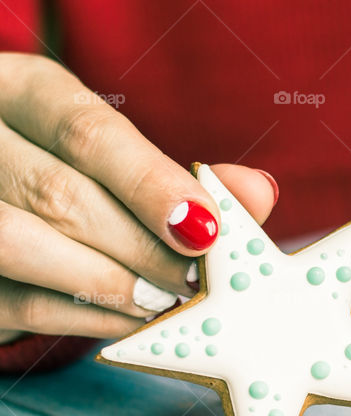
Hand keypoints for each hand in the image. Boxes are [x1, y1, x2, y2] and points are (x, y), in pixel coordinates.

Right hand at [0, 53, 277, 344]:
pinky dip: (85, 318)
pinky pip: (18, 302)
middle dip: (142, 248)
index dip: (150, 184)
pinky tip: (134, 321)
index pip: (86, 131)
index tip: (207, 228)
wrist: (3, 206)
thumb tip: (257, 192)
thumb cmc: (75, 178)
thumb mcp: (119, 157)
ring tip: (168, 302)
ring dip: (111, 284)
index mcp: (21, 91)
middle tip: (198, 281)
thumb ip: (183, 176)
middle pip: (57, 193)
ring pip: (22, 245)